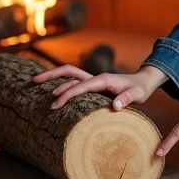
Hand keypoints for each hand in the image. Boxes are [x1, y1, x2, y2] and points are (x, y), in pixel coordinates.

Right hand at [32, 64, 169, 109]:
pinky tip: (52, 91)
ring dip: (54, 79)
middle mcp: (96, 77)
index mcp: (104, 80)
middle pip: (69, 72)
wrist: (144, 82)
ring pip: (70, 76)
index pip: (81, 86)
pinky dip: (62, 84)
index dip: (67, 94)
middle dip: (52, 75)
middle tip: (34, 81)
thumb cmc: (140, 90)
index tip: (54, 104)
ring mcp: (93, 80)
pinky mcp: (93, 85)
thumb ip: (127, 100)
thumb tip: (115, 106)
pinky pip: (74, 82)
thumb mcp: (137, 95)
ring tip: (36, 86)